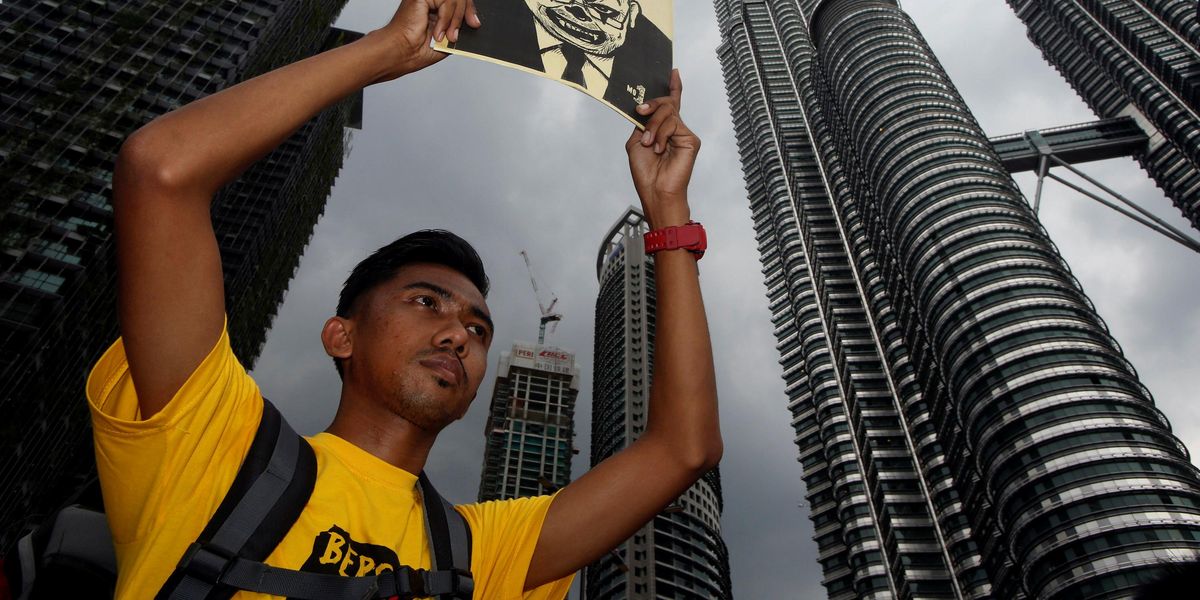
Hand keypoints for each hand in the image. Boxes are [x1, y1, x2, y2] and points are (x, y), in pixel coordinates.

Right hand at [368, 0, 480, 80]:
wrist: (402, 53)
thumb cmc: (416, 49)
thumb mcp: (448, 37)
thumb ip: (458, 26)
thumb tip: (475, 21)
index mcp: (434, 7)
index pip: (458, 0)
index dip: (469, 9)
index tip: (475, 23)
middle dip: (467, 12)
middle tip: (469, 27)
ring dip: (455, 20)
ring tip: (448, 36)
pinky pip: (446, 1)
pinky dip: (446, 18)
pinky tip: (438, 32)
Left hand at [626, 70, 699, 228]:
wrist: (655, 191)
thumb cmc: (646, 172)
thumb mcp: (636, 142)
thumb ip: (642, 123)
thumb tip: (646, 108)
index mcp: (662, 129)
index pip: (670, 104)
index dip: (673, 87)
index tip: (673, 72)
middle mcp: (675, 129)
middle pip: (666, 103)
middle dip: (651, 105)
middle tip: (640, 111)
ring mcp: (684, 133)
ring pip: (668, 112)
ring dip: (653, 126)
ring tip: (649, 144)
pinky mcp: (691, 139)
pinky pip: (673, 123)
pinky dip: (661, 134)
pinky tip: (658, 148)